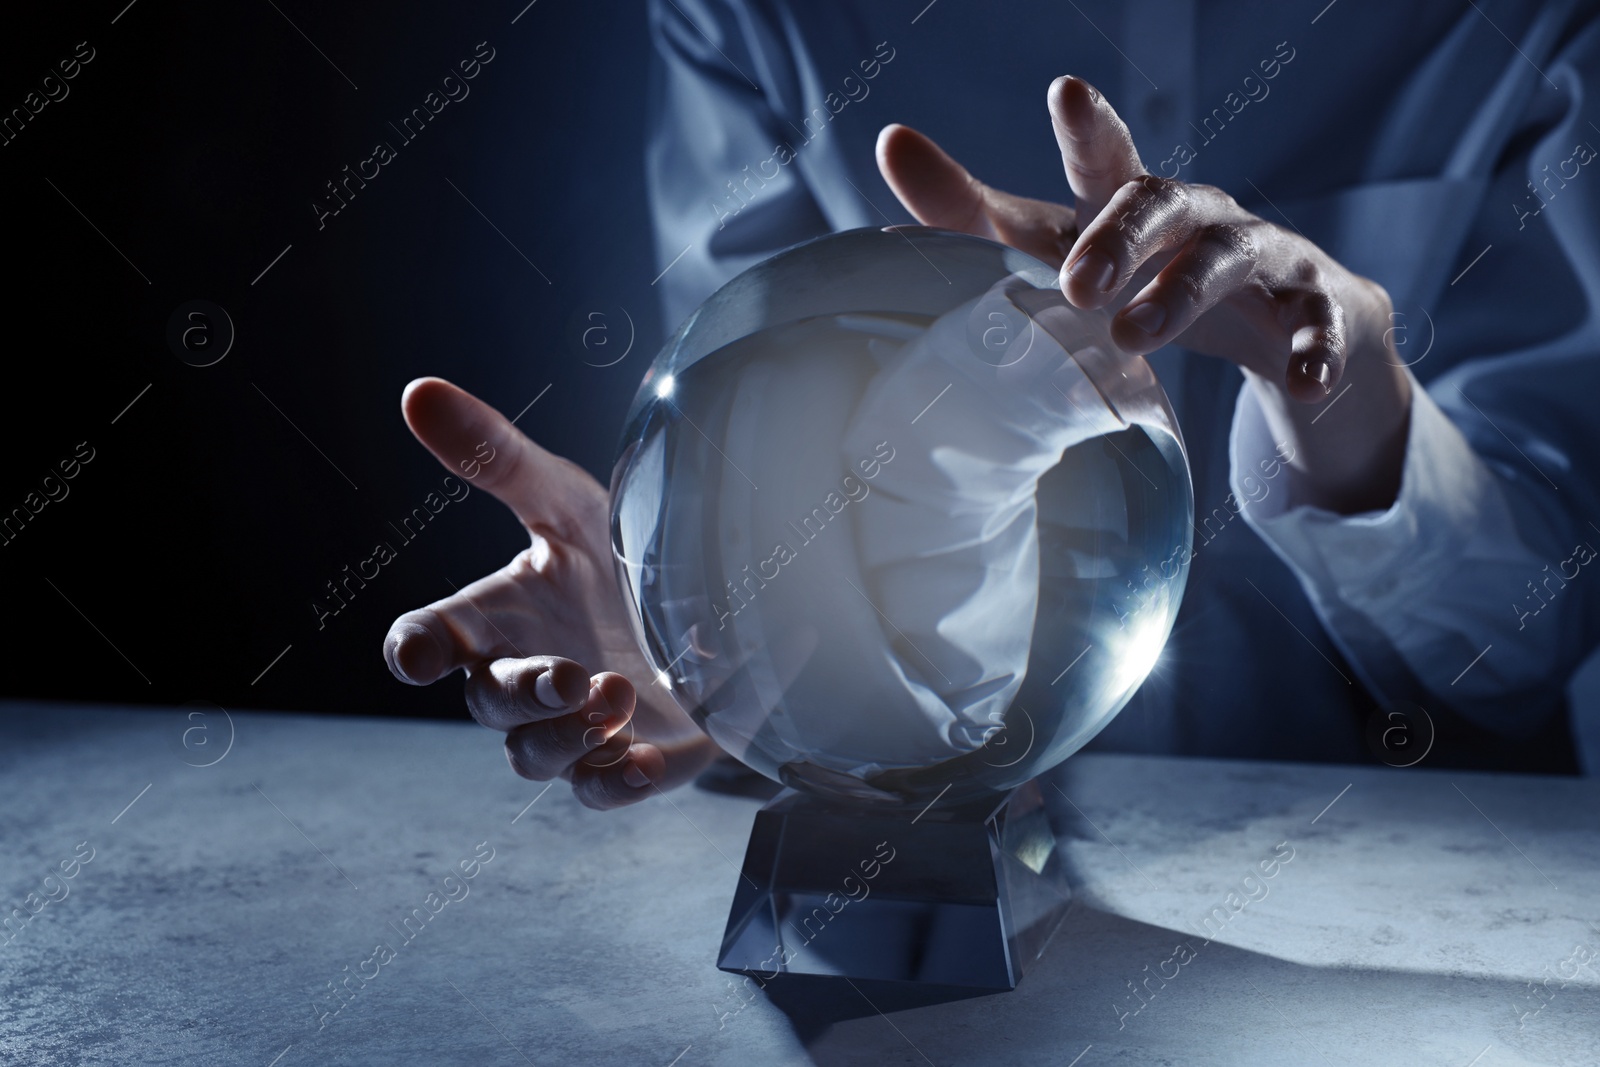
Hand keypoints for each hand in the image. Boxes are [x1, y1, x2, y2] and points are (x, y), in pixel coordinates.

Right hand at [382, 378, 717, 808]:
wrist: (721, 603)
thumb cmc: (624, 553)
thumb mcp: (568, 499)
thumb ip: (497, 456)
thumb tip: (418, 392)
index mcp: (497, 618)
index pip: (428, 640)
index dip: (415, 650)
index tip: (421, 655)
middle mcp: (525, 679)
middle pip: (490, 705)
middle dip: (524, 694)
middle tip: (570, 676)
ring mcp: (575, 728)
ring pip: (537, 757)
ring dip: (568, 735)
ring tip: (614, 695)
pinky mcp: (632, 760)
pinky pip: (602, 793)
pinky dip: (616, 783)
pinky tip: (642, 763)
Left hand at [877, 76, 1412, 514]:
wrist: (1292, 322)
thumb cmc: (1152, 274)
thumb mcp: (1066, 247)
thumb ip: (979, 215)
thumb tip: (885, 167)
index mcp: (1135, 203)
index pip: (1107, 160)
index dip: (1087, 128)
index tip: (1065, 91)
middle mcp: (1200, 217)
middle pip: (1162, 204)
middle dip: (1120, 236)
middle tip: (1075, 286)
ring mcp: (1266, 259)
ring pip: (1231, 257)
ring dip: (1183, 293)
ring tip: (1132, 336)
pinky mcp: (1318, 309)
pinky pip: (1319, 325)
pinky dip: (1312, 352)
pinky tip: (1302, 383)